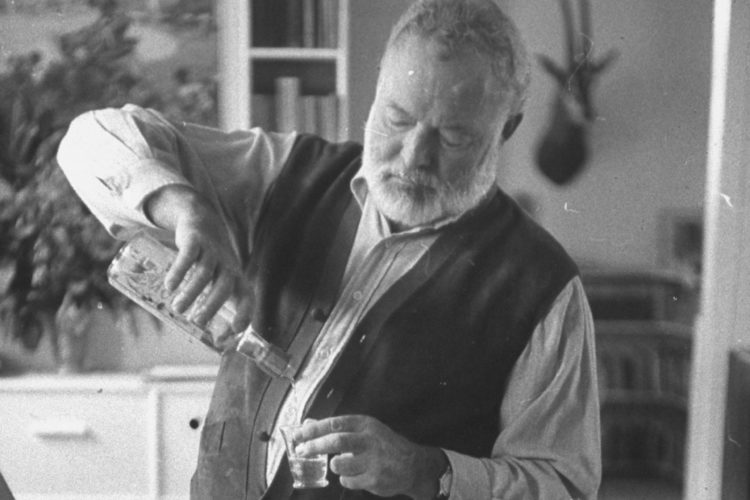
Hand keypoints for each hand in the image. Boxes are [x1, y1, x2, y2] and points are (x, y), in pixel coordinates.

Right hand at [145, 185, 252, 338]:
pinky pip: (189, 256)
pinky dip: (179, 271)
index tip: (233, 330)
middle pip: (224, 287)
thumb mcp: (212, 280)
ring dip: (192, 292)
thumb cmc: (209, 261)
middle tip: (197, 322)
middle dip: (212, 305)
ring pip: (205, 273)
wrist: (201, 220)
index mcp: (236, 278)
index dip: (244, 313)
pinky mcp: (196, 240)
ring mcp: (212, 252)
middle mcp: (227, 265)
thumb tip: (191, 331)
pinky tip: (169, 285)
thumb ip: (202, 303)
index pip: (247, 297)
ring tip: (177, 308)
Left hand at [293, 415, 446, 498]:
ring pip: (339, 465)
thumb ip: (337, 428)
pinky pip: (348, 481)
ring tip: (346, 463)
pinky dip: (348, 478)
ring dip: (337, 465)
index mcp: (366, 424)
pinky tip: (360, 474)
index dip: (315, 429)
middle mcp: (370, 440)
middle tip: (302, 450)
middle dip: (316, 446)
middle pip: (337, 441)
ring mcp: (373, 461)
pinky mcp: (374, 480)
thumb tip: (308, 424)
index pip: (335, 423)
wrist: (413, 465)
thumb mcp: (364, 430)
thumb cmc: (383, 445)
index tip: (299, 434)